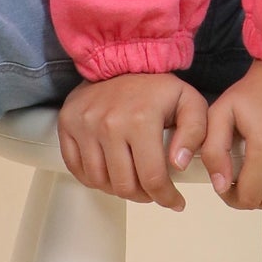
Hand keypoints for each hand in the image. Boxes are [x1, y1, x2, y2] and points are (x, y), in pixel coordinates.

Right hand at [57, 72, 207, 212]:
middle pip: (123, 186)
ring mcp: (84, 125)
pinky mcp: (67, 124)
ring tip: (133, 181)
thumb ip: (195, 133)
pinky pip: (77, 169)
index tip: (176, 203)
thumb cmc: (157, 87)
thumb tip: (179, 165)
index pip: (152, 178)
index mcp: (141, 119)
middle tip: (154, 191)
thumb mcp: (189, 103)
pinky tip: (110, 174)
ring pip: (99, 181)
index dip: (166, 198)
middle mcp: (109, 124)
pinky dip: (94, 179)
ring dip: (118, 189)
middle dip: (143, 196)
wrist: (120, 59)